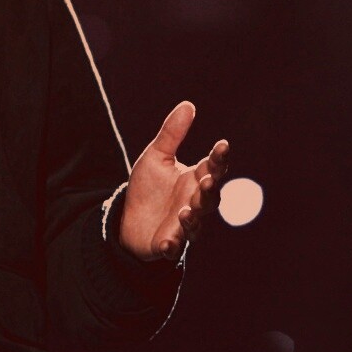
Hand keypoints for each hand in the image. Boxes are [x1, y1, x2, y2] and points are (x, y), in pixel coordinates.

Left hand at [117, 101, 229, 262]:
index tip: (222, 144)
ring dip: (193, 218)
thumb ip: (172, 134)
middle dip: (209, 190)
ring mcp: (182, 226)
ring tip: (186, 210)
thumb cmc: (148, 187)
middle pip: (210, 198)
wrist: (128, 218)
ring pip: (195, 225)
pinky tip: (167, 242)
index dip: (219, 158)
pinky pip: (173, 247)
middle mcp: (194, 203)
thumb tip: (188, 105)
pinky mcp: (166, 244)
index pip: (214, 168)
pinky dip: (171, 245)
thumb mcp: (156, 156)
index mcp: (195, 180)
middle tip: (206, 180)